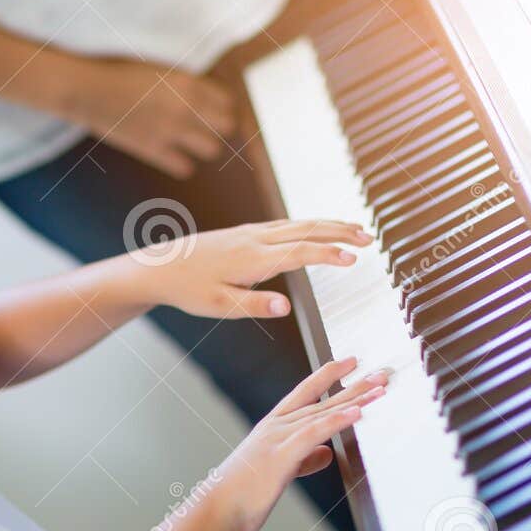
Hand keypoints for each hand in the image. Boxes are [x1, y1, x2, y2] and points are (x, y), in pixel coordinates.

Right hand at [65, 57, 237, 178]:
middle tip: (204, 125)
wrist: (89, 91)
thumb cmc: (118, 71)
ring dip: (204, 146)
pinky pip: (184, 168)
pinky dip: (182, 163)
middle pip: (228, 126)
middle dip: (219, 126)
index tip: (211, 107)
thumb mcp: (158, 67)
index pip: (227, 100)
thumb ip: (183, 81)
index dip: (221, 105)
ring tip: (190, 141)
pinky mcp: (154, 150)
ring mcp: (171, 131)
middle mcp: (186, 108)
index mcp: (188, 82)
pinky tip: (172, 154)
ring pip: (212, 149)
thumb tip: (199, 92)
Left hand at [135, 220, 370, 318]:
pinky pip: (286, 224)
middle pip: (306, 230)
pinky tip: (319, 229)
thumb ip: (254, 306)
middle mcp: (255, 239)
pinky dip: (310, 224)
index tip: (355, 259)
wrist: (160, 266)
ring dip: (329, 225)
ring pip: (298, 223)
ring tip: (356, 229)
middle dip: (340, 232)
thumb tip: (286, 307)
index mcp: (252, 259)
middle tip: (370, 238)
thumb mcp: (219, 306)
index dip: (328, 255)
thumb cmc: (189, 290)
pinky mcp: (246, 232)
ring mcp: (251, 232)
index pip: (299, 253)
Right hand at [210, 358, 387, 530]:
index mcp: (272, 428)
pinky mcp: (282, 456)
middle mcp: (275, 427)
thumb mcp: (277, 473)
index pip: (303, 392)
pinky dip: (337, 420)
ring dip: (353, 399)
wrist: (217, 510)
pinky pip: (314, 433)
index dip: (327, 375)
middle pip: (320, 400)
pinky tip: (357, 412)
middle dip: (352, 385)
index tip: (348, 362)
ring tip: (378, 389)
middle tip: (379, 373)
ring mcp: (277, 439)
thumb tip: (327, 454)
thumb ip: (304, 460)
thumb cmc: (241, 495)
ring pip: (322, 413)